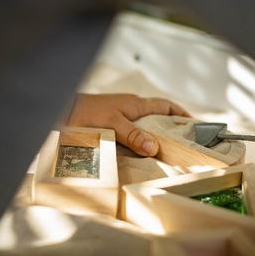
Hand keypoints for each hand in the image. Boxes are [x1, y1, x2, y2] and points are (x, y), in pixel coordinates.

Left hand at [67, 93, 190, 156]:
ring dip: (153, 134)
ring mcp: (121, 114)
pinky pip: (132, 130)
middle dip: (169, 126)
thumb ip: (132, 135)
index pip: (165, 106)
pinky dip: (139, 139)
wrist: (62, 109)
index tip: (192, 123)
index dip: (180, 113)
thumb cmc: (86, 113)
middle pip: (157, 115)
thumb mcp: (112, 124)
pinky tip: (138, 151)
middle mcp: (131, 107)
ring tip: (161, 151)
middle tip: (179, 143)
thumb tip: (153, 147)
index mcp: (136, 104)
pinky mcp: (112, 121)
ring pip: (144, 124)